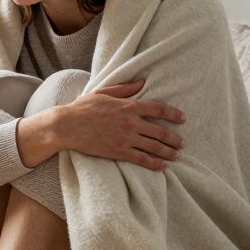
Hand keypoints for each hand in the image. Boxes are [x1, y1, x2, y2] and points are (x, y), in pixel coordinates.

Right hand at [52, 79, 186, 169]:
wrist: (66, 125)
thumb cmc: (82, 107)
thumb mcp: (103, 92)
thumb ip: (125, 89)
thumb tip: (142, 82)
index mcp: (128, 106)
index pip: (158, 108)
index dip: (173, 114)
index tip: (182, 118)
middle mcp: (131, 122)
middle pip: (161, 131)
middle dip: (174, 138)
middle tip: (182, 143)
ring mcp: (126, 138)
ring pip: (154, 146)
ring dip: (169, 152)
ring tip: (176, 156)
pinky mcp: (118, 151)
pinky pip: (142, 159)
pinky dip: (154, 164)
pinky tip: (162, 166)